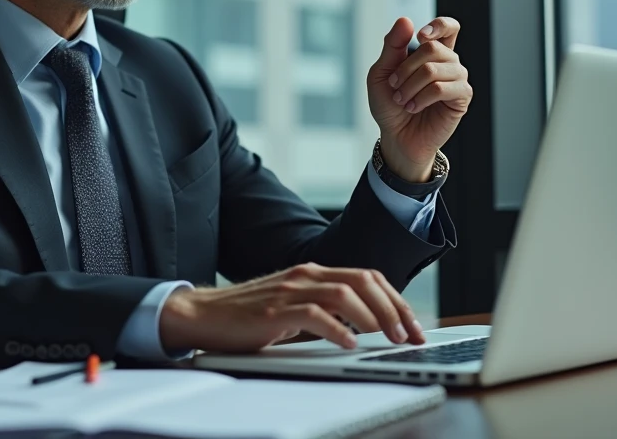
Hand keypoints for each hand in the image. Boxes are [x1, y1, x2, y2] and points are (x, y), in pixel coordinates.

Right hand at [159, 263, 425, 352]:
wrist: (202, 314)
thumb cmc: (249, 316)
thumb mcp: (294, 307)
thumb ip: (325, 310)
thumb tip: (367, 327)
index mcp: (314, 272)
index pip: (368, 277)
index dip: (397, 300)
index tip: (414, 326)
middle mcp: (306, 274)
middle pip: (364, 281)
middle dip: (394, 308)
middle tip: (410, 336)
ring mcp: (289, 289)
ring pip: (345, 293)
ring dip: (373, 317)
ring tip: (387, 339)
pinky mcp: (274, 310)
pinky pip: (314, 314)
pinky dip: (338, 329)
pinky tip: (350, 343)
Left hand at [367, 17, 472, 181]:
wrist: (396, 136)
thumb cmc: (389, 104)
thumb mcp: (382, 72)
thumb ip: (392, 46)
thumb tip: (406, 20)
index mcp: (431, 52)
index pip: (448, 27)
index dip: (438, 25)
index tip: (421, 36)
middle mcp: (449, 62)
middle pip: (433, 48)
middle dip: (406, 68)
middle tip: (395, 86)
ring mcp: (457, 79)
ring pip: (434, 69)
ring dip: (410, 86)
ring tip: (402, 100)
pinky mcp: (461, 98)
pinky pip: (442, 88)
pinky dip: (421, 98)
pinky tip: (413, 107)